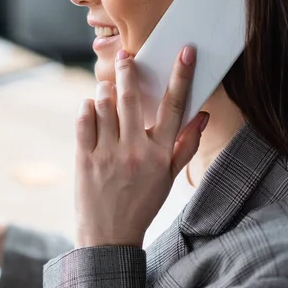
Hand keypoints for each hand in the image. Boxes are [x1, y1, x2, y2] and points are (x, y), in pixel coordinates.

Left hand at [75, 47, 208, 247]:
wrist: (109, 234)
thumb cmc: (141, 202)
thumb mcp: (169, 178)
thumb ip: (186, 146)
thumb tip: (203, 116)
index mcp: (160, 154)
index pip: (174, 108)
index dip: (182, 77)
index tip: (185, 53)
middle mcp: (134, 151)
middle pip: (132, 100)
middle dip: (128, 72)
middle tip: (125, 57)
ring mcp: (108, 154)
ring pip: (104, 106)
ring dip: (105, 91)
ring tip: (107, 88)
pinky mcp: (85, 158)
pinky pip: (83, 121)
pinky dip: (86, 108)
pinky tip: (90, 107)